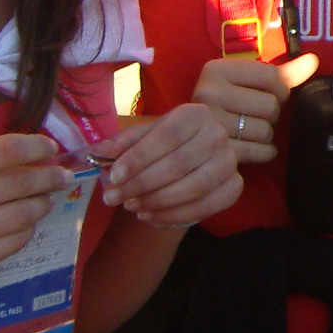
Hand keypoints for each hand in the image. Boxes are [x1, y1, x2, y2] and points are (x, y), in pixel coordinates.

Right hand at [0, 134, 70, 306]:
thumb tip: (21, 157)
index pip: (6, 151)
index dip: (36, 147)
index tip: (51, 148)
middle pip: (21, 182)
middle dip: (49, 176)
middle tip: (63, 175)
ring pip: (24, 213)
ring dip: (42, 203)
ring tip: (45, 198)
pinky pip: (14, 242)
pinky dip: (26, 229)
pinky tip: (25, 223)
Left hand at [95, 103, 242, 225]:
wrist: (196, 154)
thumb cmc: (164, 143)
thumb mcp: (143, 137)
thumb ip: (121, 144)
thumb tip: (98, 154)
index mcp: (195, 114)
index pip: (166, 136)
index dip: (139, 158)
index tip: (114, 177)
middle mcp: (218, 134)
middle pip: (179, 163)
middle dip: (142, 184)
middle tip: (114, 199)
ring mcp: (230, 162)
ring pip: (194, 187)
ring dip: (157, 202)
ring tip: (131, 207)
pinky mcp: (235, 186)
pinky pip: (206, 207)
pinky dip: (175, 216)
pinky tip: (151, 217)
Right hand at [193, 51, 319, 163]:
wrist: (192, 134)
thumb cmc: (227, 102)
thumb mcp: (247, 81)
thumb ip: (282, 72)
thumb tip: (313, 60)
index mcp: (217, 69)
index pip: (272, 77)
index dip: (281, 89)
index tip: (271, 94)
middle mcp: (209, 94)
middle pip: (270, 106)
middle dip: (271, 114)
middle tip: (257, 115)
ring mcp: (210, 124)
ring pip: (265, 131)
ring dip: (267, 134)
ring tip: (252, 130)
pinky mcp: (216, 149)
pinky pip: (258, 152)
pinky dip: (264, 152)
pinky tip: (256, 147)